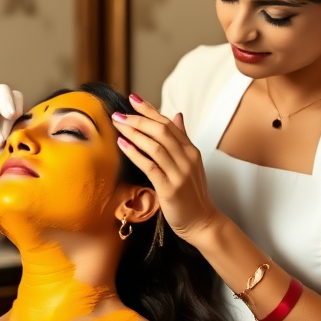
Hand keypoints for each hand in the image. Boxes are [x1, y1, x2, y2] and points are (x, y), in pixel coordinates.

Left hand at [112, 95, 218, 241]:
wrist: (202, 222)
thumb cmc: (192, 193)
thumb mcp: (190, 163)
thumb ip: (182, 139)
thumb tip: (176, 115)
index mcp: (191, 150)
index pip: (169, 123)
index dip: (150, 110)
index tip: (133, 99)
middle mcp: (187, 159)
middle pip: (161, 131)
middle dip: (138, 119)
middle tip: (119, 113)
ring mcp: (179, 173)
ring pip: (155, 146)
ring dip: (134, 133)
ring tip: (118, 125)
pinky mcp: (170, 188)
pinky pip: (150, 166)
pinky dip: (135, 153)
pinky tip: (122, 144)